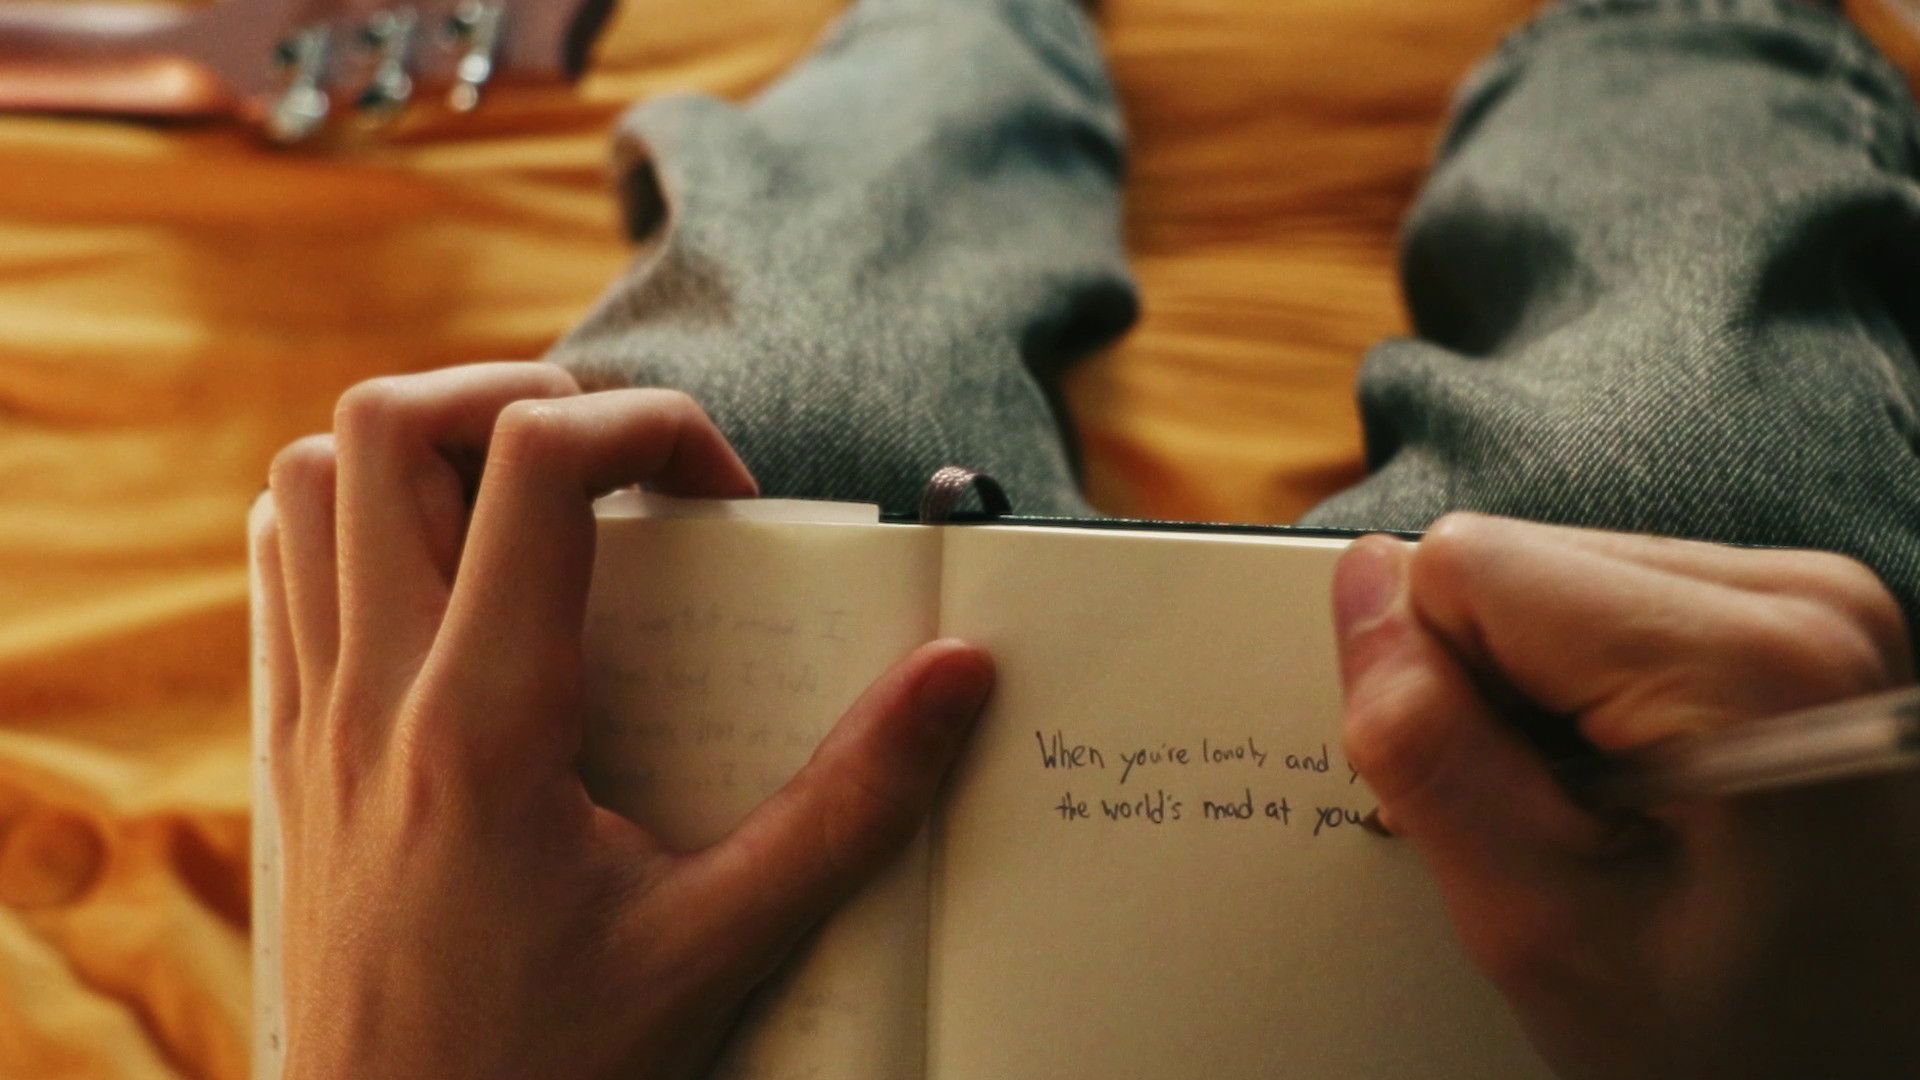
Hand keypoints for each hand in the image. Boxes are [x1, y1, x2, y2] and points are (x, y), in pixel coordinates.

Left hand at [257, 362, 993, 1079]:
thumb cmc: (547, 1063)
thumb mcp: (720, 942)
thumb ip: (852, 806)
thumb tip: (957, 680)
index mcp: (484, 723)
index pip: (533, 464)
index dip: (644, 424)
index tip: (720, 493)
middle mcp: (372, 692)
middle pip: (387, 427)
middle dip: (517, 395)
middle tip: (614, 462)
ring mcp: (309, 715)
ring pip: (307, 480)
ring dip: (423, 448)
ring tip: (529, 497)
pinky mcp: (285, 747)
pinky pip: (279, 565)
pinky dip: (352, 516)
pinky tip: (445, 574)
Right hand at [1331, 513, 1919, 1079]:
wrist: (1871, 1070)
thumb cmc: (1742, 1040)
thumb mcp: (1540, 925)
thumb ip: (1431, 747)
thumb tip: (1360, 588)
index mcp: (1747, 660)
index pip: (1464, 565)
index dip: (1437, 689)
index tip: (1507, 804)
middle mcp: (1802, 595)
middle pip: (1518, 562)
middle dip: (1498, 694)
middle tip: (1572, 832)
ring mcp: (1818, 603)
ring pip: (1559, 579)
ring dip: (1551, 700)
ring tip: (1626, 822)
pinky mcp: (1806, 622)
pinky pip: (1621, 608)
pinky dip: (1603, 698)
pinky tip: (1657, 795)